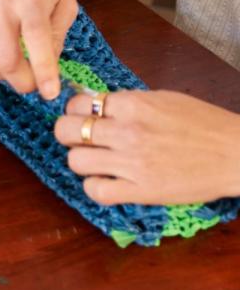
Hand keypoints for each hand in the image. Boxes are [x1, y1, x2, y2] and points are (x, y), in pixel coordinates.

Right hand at [0, 0, 77, 99]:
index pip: (35, 40)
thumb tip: (47, 70)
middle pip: (5, 60)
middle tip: (36, 84)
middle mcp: (1, 7)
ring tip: (19, 69)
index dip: (43, 70)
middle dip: (23, 82)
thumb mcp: (66, 5)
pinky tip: (0, 60)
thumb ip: (58, 37)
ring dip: (4, 77)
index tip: (51, 93)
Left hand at [55, 91, 239, 204]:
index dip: (75, 111)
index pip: (78, 103)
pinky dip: (94, 187)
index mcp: (133, 104)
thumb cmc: (202, 123)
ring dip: (80, 161)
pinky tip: (105, 182)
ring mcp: (133, 163)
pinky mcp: (142, 191)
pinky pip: (96, 191)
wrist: (236, 153)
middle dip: (67, 134)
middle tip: (80, 139)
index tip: (83, 117)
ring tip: (96, 161)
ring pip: (75, 161)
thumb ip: (127, 101)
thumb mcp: (162, 99)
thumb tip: (94, 102)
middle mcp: (128, 132)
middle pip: (66, 130)